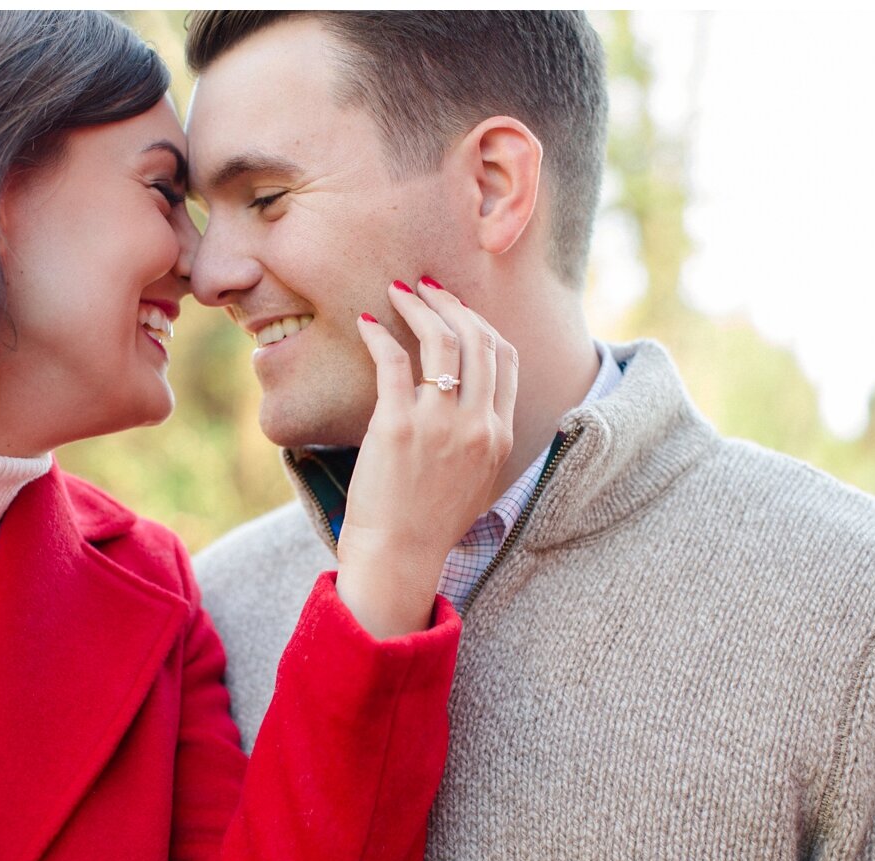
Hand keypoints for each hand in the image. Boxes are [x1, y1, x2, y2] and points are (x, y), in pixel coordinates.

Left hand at [335, 278, 517, 638]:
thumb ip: (482, 440)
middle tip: (427, 288)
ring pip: (441, 341)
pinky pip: (393, 361)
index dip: (482, 324)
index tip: (458, 310)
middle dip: (452, 304)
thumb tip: (470, 404)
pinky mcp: (398, 426)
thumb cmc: (428, 523)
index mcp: (499, 435)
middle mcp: (477, 425)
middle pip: (478, 340)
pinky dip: (381, 335)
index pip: (506, 359)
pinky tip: (368, 323)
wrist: (399, 557)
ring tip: (399, 292)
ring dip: (419, 308)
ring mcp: (439, 424)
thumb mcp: (477, 481)